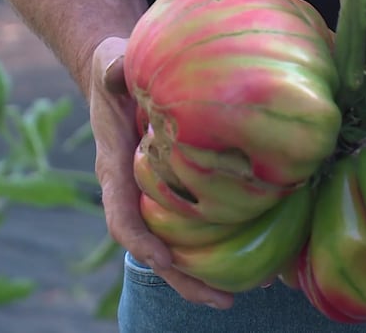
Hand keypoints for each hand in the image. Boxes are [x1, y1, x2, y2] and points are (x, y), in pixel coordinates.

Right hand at [90, 37, 234, 308]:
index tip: (164, 260)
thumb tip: (115, 72)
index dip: (140, 241)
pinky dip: (217, 247)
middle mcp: (134, 192)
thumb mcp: (112, 64)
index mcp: (115, 170)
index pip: (121, 216)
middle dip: (183, 280)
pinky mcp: (177, 190)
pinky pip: (194, 226)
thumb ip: (112, 71)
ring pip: (175, 247)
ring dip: (203, 276)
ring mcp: (156, 196)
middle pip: (153, 249)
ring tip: (240, 297)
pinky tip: (254, 257)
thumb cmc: (117, 73)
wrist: (123, 77)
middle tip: (221, 301)